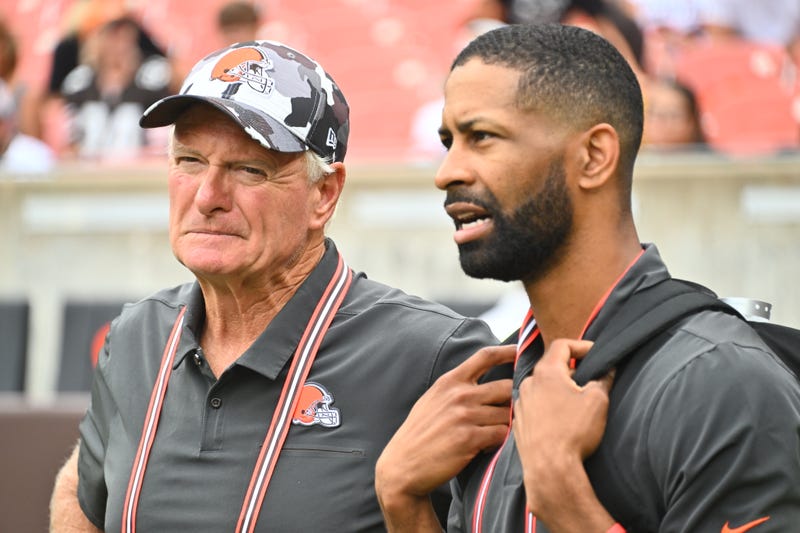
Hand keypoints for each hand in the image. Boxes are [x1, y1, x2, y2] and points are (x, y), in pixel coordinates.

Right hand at [375, 344, 514, 530]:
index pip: (485, 356)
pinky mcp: (470, 438)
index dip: (508, 351)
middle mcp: (459, 394)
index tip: (522, 351)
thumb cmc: (420, 434)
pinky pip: (502, 434)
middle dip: (517, 398)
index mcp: (450, 381)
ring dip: (508, 425)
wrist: (403, 466)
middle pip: (507, 386)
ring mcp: (465, 415)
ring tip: (494, 433)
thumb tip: (486, 383)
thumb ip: (456, 388)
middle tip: (519, 410)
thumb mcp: (433, 400)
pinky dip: (500, 441)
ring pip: (508, 414)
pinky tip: (487, 446)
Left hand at [513, 338, 615, 531]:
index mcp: (546, 372)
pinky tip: (562, 421)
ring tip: (577, 403)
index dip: (582, 346)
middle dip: (572, 370)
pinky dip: (549, 407)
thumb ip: (603, 379)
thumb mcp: (597, 400)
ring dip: (559, 390)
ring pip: (542, 387)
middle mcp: (528, 384)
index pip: (562, 345)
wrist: (550, 468)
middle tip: (590, 380)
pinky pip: (536, 406)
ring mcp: (521, 403)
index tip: (596, 354)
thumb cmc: (573, 431)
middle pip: (551, 366)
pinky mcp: (519, 422)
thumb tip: (607, 370)